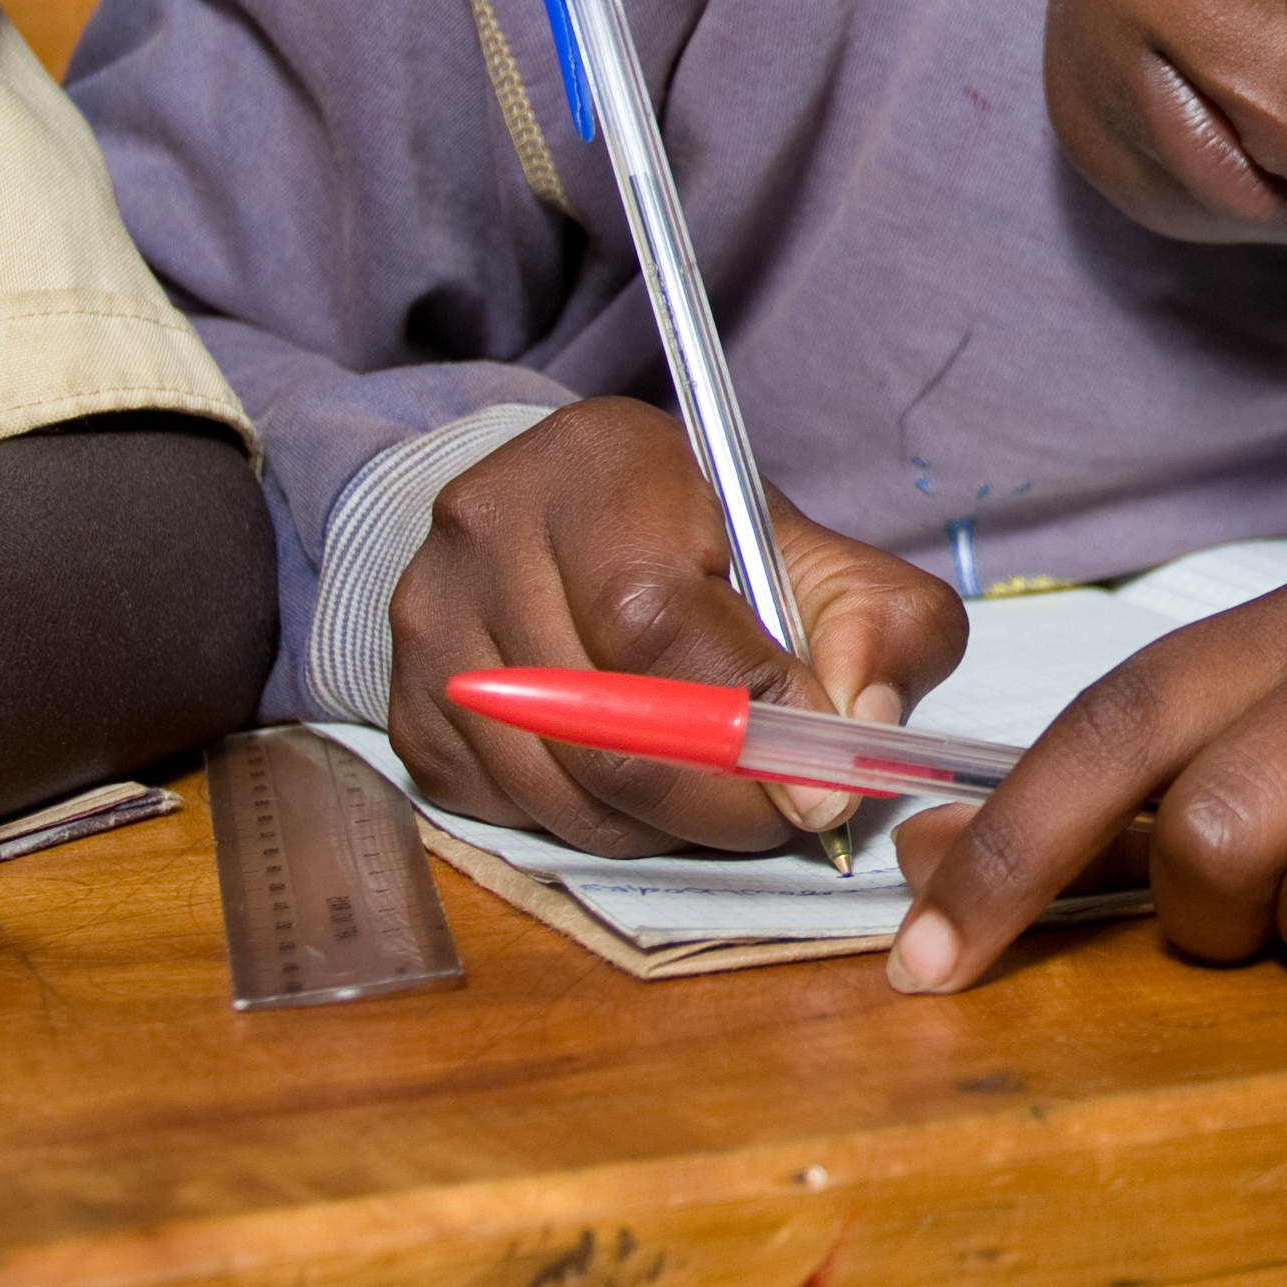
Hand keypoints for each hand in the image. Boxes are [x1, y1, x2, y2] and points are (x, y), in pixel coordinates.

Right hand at [385, 396, 965, 853]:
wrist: (575, 527)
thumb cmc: (713, 547)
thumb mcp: (828, 564)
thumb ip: (880, 635)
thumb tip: (860, 733)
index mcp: (604, 462)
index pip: (656, 619)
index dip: (741, 713)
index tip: (811, 768)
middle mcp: (489, 527)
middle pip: (600, 726)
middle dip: (713, 799)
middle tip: (777, 812)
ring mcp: (431, 620)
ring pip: (554, 790)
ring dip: (657, 824)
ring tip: (714, 791)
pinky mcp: (407, 706)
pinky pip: (508, 813)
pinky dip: (591, 825)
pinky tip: (635, 782)